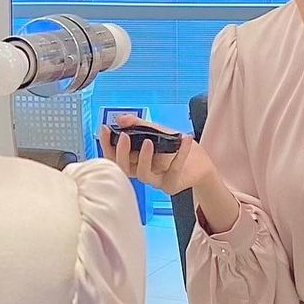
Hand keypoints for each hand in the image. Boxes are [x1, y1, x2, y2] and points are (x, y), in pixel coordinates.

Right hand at [98, 116, 215, 196]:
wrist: (199, 162)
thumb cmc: (174, 147)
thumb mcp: (156, 131)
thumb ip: (139, 125)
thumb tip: (121, 119)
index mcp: (134, 159)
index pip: (114, 155)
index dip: (106, 144)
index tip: (105, 129)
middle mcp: (141, 171)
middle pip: (124, 168)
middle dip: (120, 152)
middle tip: (123, 137)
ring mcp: (155, 180)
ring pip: (143, 174)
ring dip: (144, 158)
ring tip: (148, 141)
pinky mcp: (171, 185)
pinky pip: (173, 169)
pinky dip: (180, 153)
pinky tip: (184, 138)